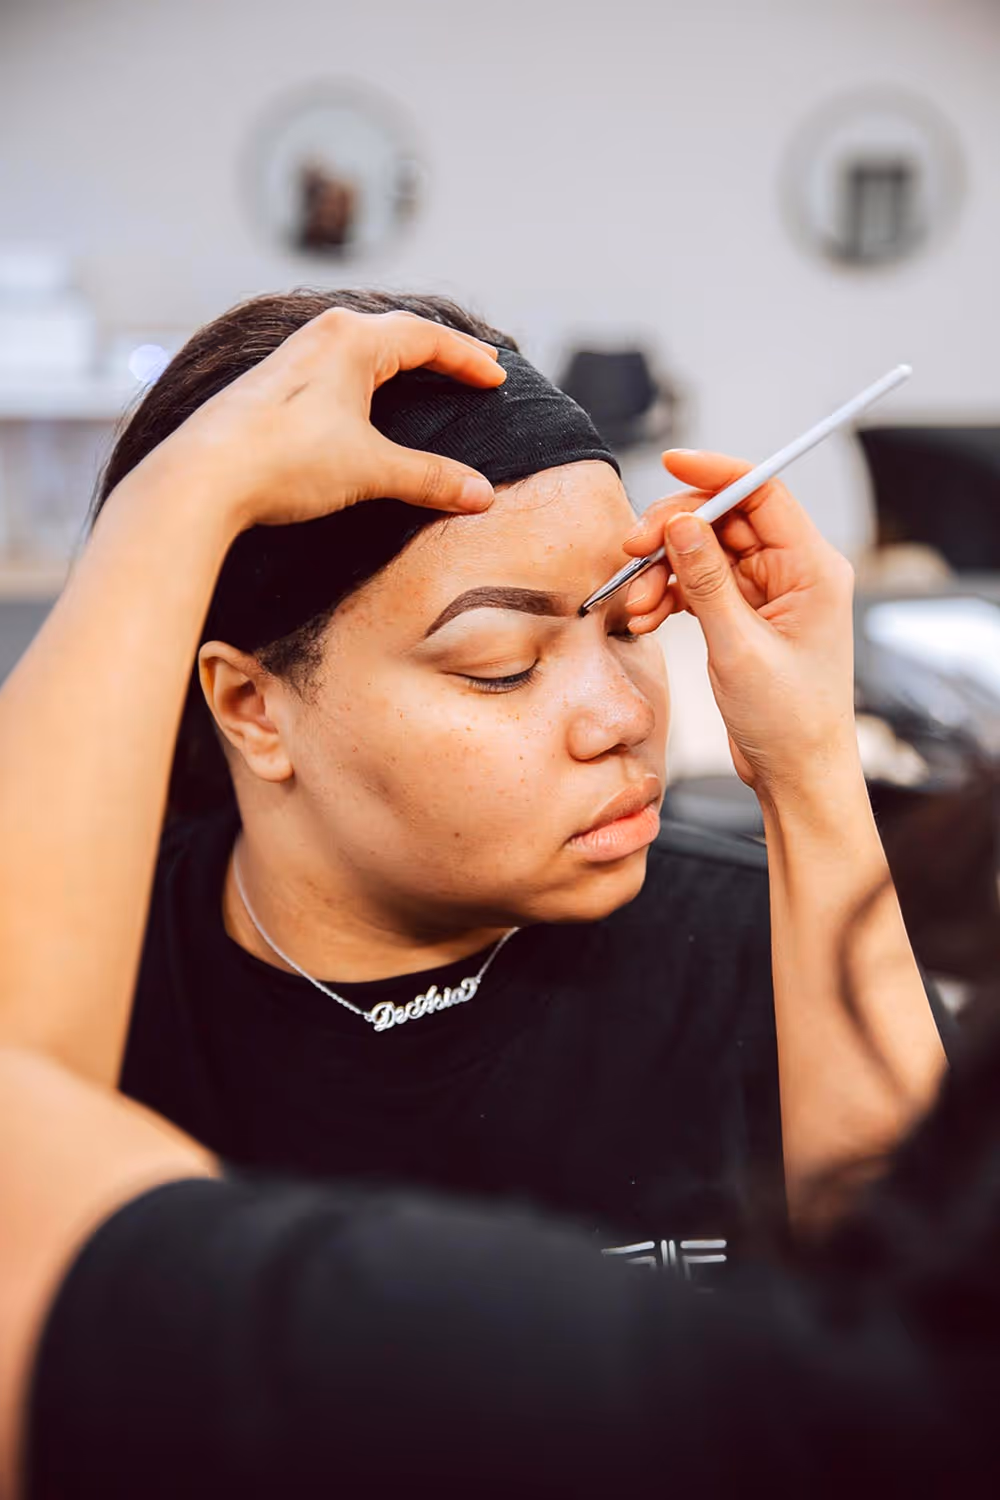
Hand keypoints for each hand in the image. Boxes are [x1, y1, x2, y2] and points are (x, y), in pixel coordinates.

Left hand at [133, 309, 505, 529]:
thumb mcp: (370, 469)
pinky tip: (363, 395)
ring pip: (360, 344)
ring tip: (427, 372)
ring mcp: (291, 357)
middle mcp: (321, 335)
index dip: (469, 359)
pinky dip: (366, 375)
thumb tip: (482, 496)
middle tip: (476, 365)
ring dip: (399, 357)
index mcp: (353, 340)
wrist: (202, 477)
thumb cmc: (286, 461)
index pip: (427, 338)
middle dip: (440, 351)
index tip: (499, 377)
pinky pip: (333, 365)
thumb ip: (430, 478)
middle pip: (396, 333)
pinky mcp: (271, 385)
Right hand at [623, 450, 856, 800]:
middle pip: (726, 521)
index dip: (717, 473)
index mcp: (813, 568)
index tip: (672, 464)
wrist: (795, 775)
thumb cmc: (788, 720)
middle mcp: (794, 572)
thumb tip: (679, 523)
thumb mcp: (739, 647)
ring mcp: (768, 594)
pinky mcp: (745, 617)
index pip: (763, 493)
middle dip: (673, 534)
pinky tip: (647, 621)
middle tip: (632, 553)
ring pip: (705, 555)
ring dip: (664, 573)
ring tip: (637, 607)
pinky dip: (670, 598)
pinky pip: (700, 586)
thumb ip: (706, 580)